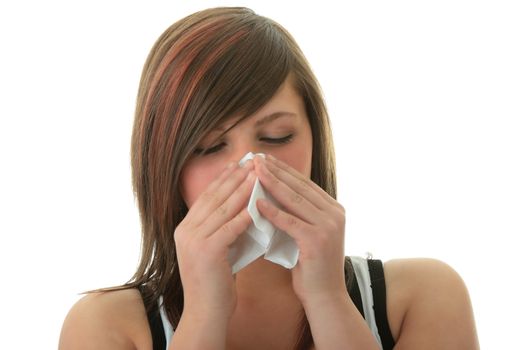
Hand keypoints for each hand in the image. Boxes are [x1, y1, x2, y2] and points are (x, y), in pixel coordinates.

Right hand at [174, 161, 255, 319]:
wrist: (205, 313)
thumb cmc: (215, 283)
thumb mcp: (216, 250)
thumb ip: (223, 230)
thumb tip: (245, 209)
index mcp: (185, 229)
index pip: (206, 197)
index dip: (222, 179)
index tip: (237, 164)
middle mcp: (185, 231)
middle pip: (213, 198)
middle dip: (233, 177)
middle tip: (251, 161)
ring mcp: (193, 241)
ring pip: (221, 209)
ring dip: (241, 190)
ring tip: (257, 175)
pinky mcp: (206, 252)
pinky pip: (228, 229)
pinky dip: (243, 216)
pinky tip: (256, 205)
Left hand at [253, 155, 346, 304]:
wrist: (325, 297)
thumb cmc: (311, 267)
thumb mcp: (307, 234)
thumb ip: (297, 215)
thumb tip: (270, 195)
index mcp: (334, 209)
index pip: (304, 184)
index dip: (284, 170)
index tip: (266, 159)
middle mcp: (335, 214)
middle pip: (299, 187)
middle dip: (276, 171)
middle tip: (257, 157)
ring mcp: (329, 226)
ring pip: (294, 199)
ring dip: (272, 183)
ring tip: (254, 171)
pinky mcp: (317, 240)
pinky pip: (290, 221)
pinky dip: (272, 211)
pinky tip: (257, 202)